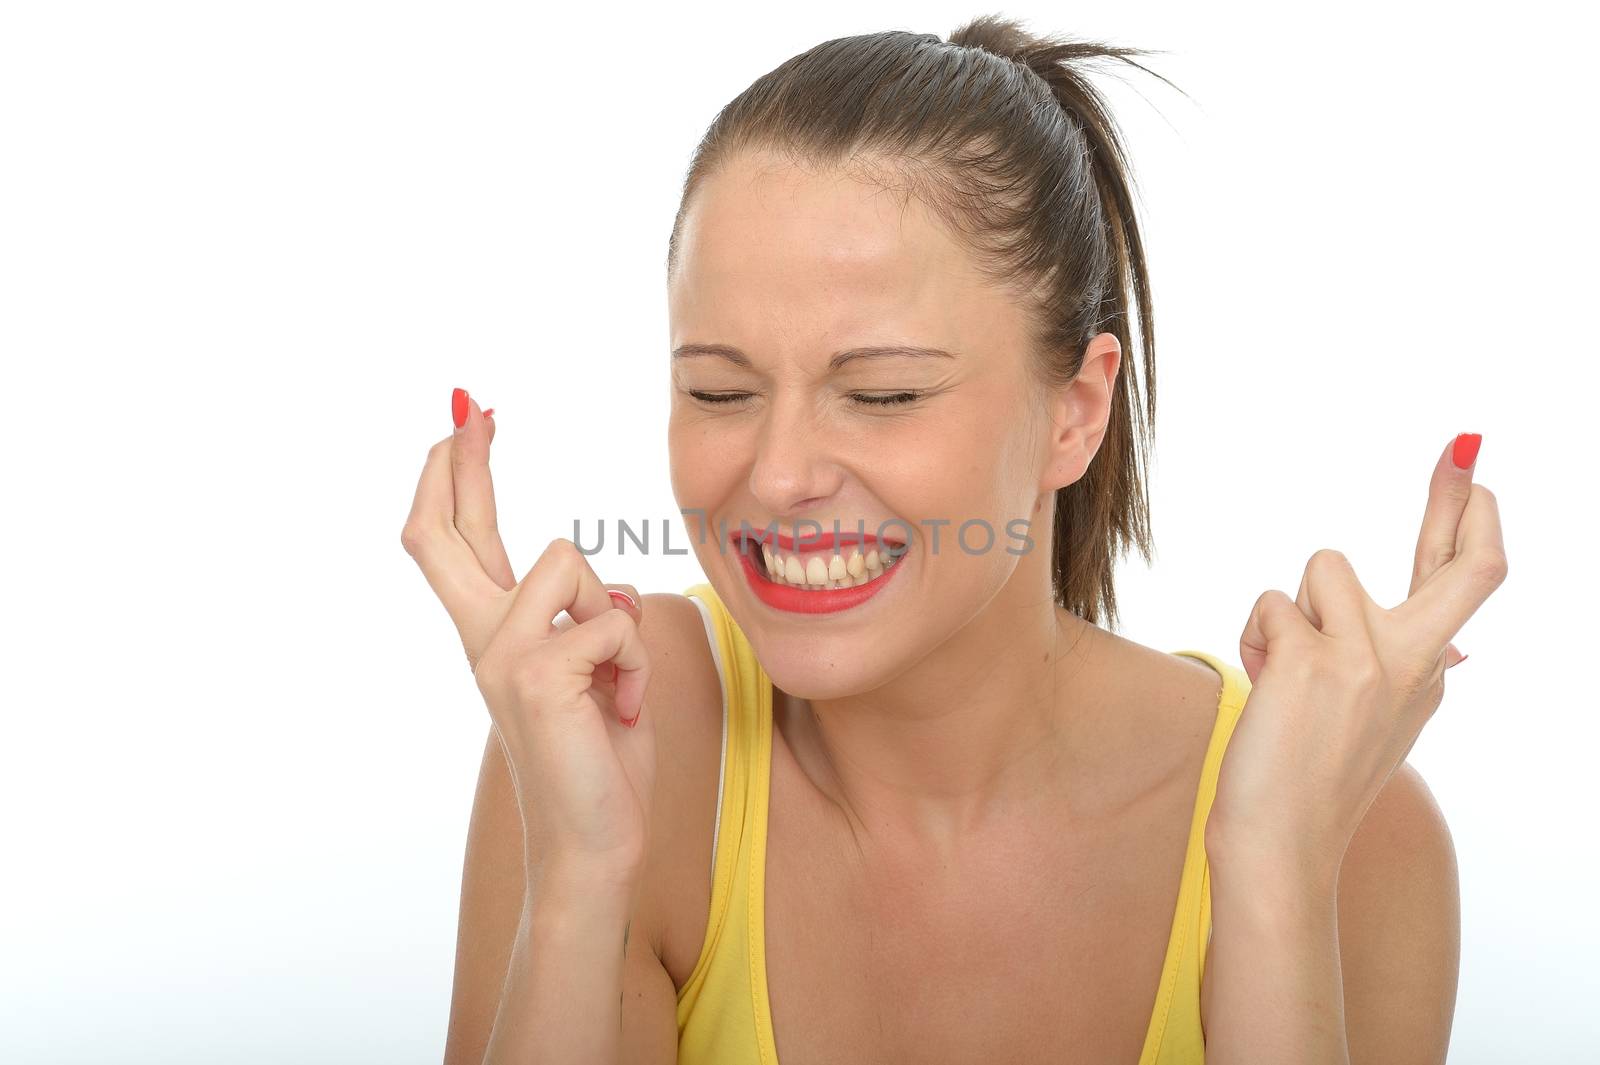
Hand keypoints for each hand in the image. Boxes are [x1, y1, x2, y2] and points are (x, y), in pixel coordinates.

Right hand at [400, 389, 656, 885]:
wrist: (594, 845)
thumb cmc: (600, 761)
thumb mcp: (592, 676)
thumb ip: (583, 625)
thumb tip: (606, 590)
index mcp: (495, 637)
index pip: (458, 542)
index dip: (457, 478)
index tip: (467, 420)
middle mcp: (483, 640)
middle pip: (446, 531)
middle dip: (460, 461)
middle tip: (471, 407)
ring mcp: (501, 656)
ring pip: (572, 563)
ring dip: (618, 617)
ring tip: (617, 683)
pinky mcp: (535, 674)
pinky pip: (613, 621)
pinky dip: (636, 664)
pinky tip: (624, 711)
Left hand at [1206, 433, 1506, 880]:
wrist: (1281, 843)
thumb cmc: (1312, 783)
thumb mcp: (1380, 725)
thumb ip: (1406, 673)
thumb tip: (1456, 646)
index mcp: (1429, 675)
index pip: (1469, 582)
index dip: (1470, 522)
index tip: (1475, 477)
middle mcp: (1416, 664)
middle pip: (1464, 565)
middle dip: (1457, 496)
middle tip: (1463, 448)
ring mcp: (1370, 660)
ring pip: (1322, 570)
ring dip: (1289, 609)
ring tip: (1281, 670)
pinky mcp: (1314, 660)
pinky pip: (1272, 604)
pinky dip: (1255, 635)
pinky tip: (1262, 684)